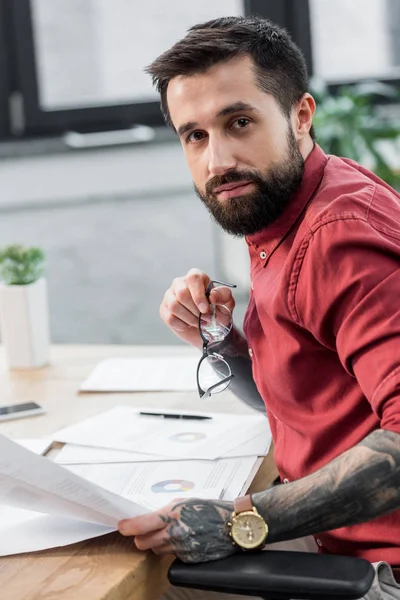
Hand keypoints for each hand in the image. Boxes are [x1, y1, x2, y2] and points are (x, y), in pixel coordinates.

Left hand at [118, 498, 236, 562]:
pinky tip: (182, 540)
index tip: (122, 526)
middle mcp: (175, 533)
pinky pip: (171, 556)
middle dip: (141, 537)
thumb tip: (146, 518)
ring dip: (157, 543)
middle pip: (143, 542)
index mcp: (172, 514)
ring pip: (156, 550)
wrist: (232, 524)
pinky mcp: (188, 560)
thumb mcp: (184, 502)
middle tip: (143, 532)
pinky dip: (172, 549)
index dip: (128, 527)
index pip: (141, 525)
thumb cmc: (210, 509)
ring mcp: (181, 548)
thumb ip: (164, 512)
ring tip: (169, 533)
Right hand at [160, 269, 235, 347]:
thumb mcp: (227, 304)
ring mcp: (169, 296)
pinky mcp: (164, 310)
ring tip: (199, 322)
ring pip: (174, 306)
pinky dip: (183, 325)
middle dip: (195, 310)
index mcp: (195, 277)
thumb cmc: (218, 313)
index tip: (205, 309)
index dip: (198, 295)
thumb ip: (224, 296)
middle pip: (182, 294)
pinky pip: (170, 318)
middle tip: (205, 318)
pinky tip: (189, 324)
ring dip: (190, 318)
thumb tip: (212, 296)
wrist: (210, 330)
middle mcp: (180, 283)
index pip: (193, 278)